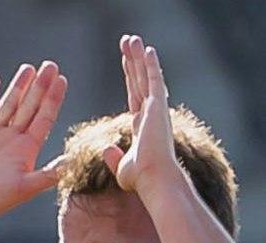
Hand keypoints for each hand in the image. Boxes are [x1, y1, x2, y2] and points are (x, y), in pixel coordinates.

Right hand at [0, 62, 67, 224]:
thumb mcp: (26, 187)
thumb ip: (49, 174)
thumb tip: (73, 162)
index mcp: (26, 149)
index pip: (44, 117)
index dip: (53, 99)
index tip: (62, 80)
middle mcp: (11, 139)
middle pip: (29, 106)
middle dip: (40, 86)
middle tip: (50, 66)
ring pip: (8, 104)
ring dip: (18, 87)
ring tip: (29, 68)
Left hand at [101, 36, 180, 197]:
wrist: (154, 180)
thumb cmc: (141, 180)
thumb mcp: (122, 167)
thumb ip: (115, 157)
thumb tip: (107, 149)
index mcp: (143, 125)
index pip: (135, 94)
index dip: (131, 76)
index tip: (126, 62)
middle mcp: (151, 113)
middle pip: (140, 80)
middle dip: (133, 60)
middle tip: (128, 42)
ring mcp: (156, 109)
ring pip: (146, 76)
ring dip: (139, 57)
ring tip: (132, 38)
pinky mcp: (159, 107)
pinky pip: (154, 80)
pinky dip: (151, 65)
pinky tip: (147, 49)